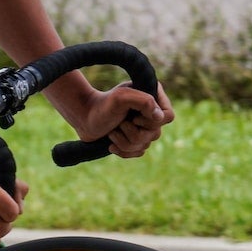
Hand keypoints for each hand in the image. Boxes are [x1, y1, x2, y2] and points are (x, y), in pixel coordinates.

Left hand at [58, 82, 172, 157]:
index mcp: (152, 97)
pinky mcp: (135, 140)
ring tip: (112, 132)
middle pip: (156, 134)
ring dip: (124, 141)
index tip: (133, 117)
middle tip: (119, 123)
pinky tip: (111, 144)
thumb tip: (159, 117)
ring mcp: (143, 127)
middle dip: (132, 132)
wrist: (84, 118)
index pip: (168, 116)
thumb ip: (144, 101)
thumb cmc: (102, 105)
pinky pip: (138, 153)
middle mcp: (151, 113)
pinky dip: (123, 151)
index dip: (151, 121)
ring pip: (145, 145)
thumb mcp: (121, 97)